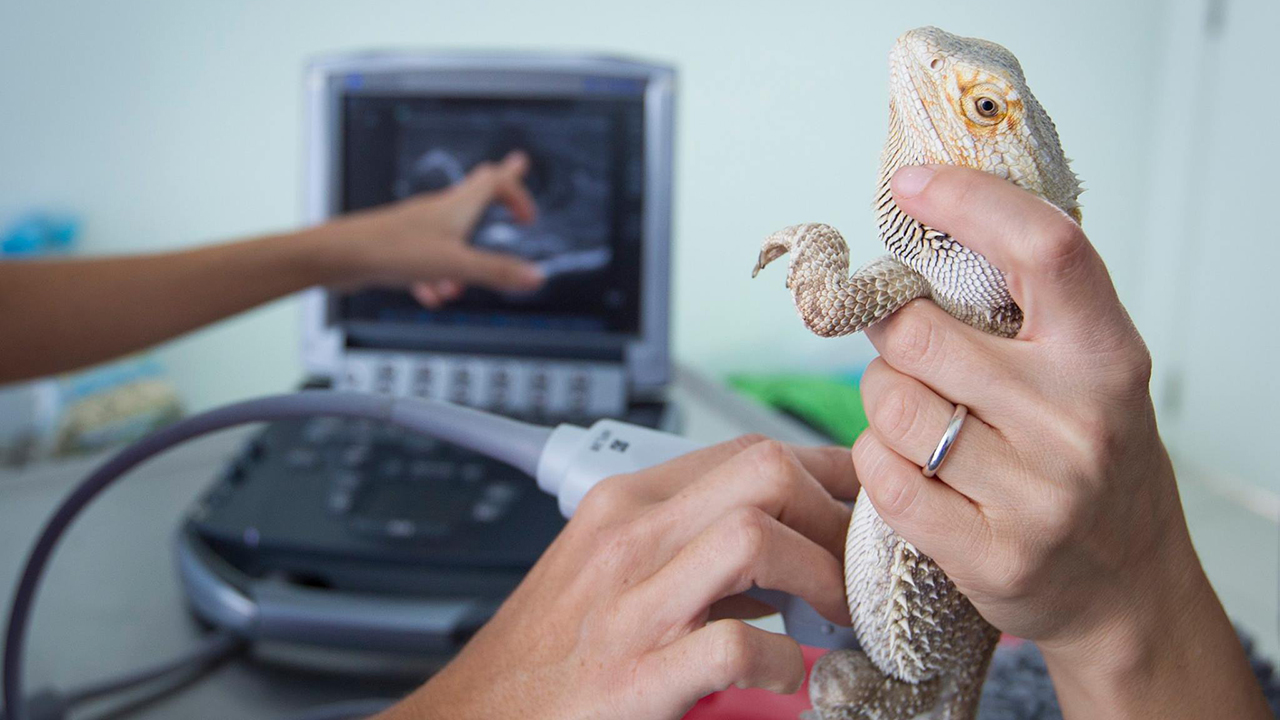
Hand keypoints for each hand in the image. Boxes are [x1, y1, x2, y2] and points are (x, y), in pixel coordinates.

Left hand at [311, 150, 545, 306]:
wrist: (339, 256)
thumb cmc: (391, 250)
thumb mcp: (455, 265)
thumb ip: (496, 272)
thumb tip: (535, 276)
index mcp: (456, 207)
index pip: (496, 181)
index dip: (517, 194)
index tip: (528, 217)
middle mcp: (438, 211)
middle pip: (475, 194)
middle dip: (498, 196)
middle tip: (513, 182)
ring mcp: (418, 228)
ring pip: (452, 235)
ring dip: (465, 259)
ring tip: (463, 285)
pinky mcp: (400, 247)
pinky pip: (428, 259)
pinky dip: (437, 277)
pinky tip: (432, 296)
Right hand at [377, 437, 856, 719]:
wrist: (477, 716)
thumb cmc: (549, 650)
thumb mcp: (610, 566)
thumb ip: (689, 540)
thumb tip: (785, 538)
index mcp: (624, 503)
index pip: (749, 449)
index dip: (826, 470)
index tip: (860, 502)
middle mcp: (628, 539)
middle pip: (763, 470)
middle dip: (832, 512)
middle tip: (853, 564)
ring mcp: (631, 605)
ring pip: (754, 537)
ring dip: (818, 576)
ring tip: (833, 616)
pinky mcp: (635, 676)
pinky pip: (735, 646)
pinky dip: (782, 662)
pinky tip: (784, 675)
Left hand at [851, 164, 1266, 716]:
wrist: (1126, 588)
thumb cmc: (1094, 463)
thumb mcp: (1090, 374)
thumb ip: (1029, 312)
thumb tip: (929, 222)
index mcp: (1106, 355)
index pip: (1043, 249)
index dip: (969, 203)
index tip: (912, 185)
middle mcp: (1077, 419)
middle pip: (921, 336)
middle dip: (890, 334)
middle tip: (905, 347)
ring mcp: (1036, 491)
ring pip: (891, 405)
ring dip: (882, 401)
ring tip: (917, 414)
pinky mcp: (989, 550)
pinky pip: (883, 473)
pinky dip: (878, 459)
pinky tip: (913, 465)